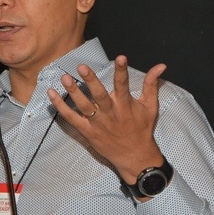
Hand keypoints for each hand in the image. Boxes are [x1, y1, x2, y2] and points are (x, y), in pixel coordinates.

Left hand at [47, 55, 166, 184]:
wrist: (135, 157)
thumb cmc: (142, 129)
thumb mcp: (150, 107)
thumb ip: (151, 84)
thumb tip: (161, 65)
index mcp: (125, 106)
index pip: (124, 85)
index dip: (122, 71)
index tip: (121, 57)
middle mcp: (111, 113)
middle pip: (99, 95)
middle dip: (91, 80)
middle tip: (82, 66)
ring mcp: (97, 123)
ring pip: (84, 106)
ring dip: (73, 92)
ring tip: (65, 78)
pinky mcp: (87, 132)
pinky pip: (71, 118)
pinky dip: (61, 107)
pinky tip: (51, 94)